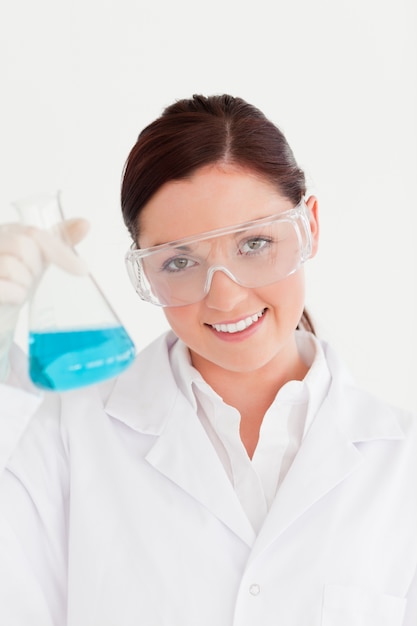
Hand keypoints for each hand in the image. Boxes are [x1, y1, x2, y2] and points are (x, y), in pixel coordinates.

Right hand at [0, 218, 89, 380]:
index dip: (61, 251)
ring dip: (23, 285)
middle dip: (34, 268)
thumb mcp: (39, 260)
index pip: (34, 232)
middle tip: (28, 279)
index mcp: (4, 232)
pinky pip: (3, 288)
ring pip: (13, 267)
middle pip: (24, 246)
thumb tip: (84, 224)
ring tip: (16, 288)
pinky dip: (15, 296)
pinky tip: (11, 298)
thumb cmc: (15, 283)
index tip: (82, 269)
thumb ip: (57, 242)